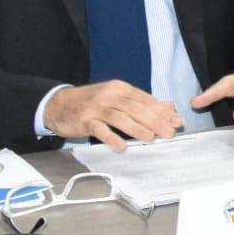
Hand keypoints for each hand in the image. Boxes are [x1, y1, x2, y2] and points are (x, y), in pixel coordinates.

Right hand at [43, 80, 181, 150]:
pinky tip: (121, 146)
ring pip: (120, 117)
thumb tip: (168, 108)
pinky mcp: (84, 121)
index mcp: (120, 89)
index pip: (145, 99)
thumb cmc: (91, 102)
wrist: (58, 104)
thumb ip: (142, 103)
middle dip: (155, 120)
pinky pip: (100, 129)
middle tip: (169, 132)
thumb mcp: (116, 97)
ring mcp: (96, 108)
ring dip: (137, 128)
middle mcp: (110, 96)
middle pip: (136, 108)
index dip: (162, 111)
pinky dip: (111, 137)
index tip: (175, 120)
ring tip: (151, 137)